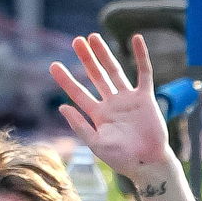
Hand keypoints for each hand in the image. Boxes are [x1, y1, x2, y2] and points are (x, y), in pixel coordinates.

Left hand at [49, 32, 171, 182]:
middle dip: (86, 58)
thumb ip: (79, 125)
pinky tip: (136, 39)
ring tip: (93, 37)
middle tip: (76, 41)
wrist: (148, 163)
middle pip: (96, 76)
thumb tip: (62, 106)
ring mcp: (128, 99)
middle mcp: (111, 103)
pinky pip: (144, 73)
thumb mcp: (95, 143)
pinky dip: (141, 56)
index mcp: (97, 114)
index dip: (65, 79)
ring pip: (114, 71)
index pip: (78, 92)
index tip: (53, 65)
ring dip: (105, 54)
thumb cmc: (122, 158)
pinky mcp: (145, 98)